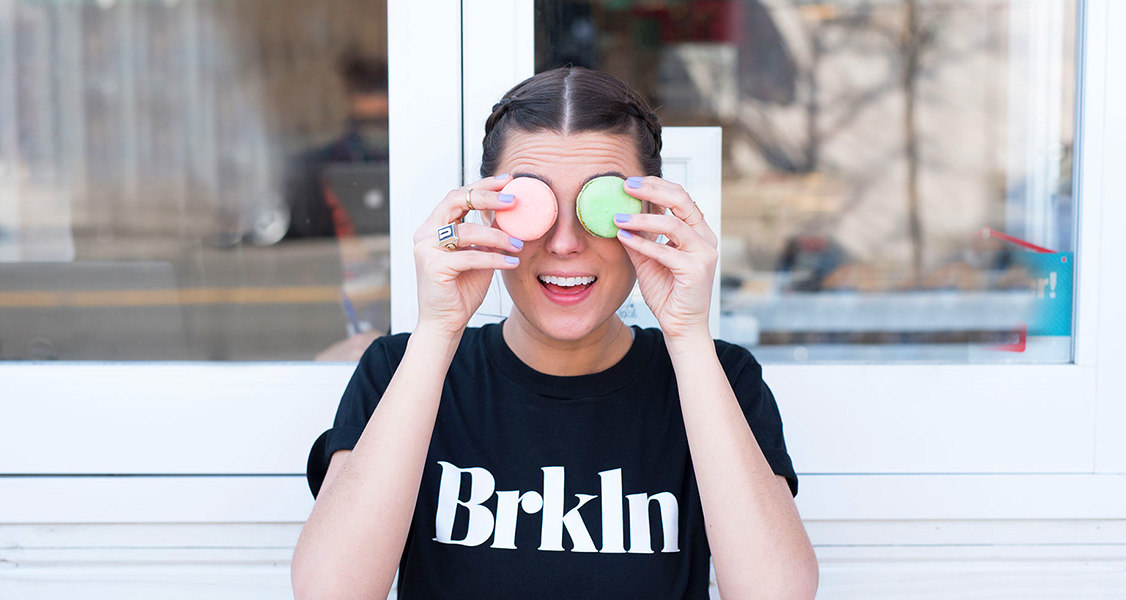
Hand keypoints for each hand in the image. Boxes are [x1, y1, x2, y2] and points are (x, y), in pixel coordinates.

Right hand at [412, 175, 523, 336]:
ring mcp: (426, 249)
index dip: (483, 185)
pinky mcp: (433, 267)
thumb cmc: (462, 289)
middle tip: (513, 200)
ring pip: (466, 231)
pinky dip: (494, 258)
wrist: (446, 323)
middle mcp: (425, 233)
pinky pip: (469, 257)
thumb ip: (487, 233)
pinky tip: (511, 262)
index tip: (509, 180)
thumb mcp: (479, 254)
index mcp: (434, 227)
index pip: (458, 196)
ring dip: (498, 236)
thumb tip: (510, 211)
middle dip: (487, 196)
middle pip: (455, 200)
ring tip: (519, 244)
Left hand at [613, 176, 717, 339]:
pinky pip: (665, 251)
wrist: (680, 327)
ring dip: (642, 218)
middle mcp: (705, 238)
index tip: (630, 182)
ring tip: (618, 217)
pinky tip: (624, 238)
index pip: (680, 197)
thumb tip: (620, 214)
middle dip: (652, 189)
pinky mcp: (696, 270)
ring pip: (673, 224)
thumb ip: (640, 236)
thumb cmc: (668, 293)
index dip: (656, 185)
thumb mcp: (648, 258)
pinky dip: (642, 243)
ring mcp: (704, 253)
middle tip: (626, 186)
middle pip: (682, 200)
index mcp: (697, 231)